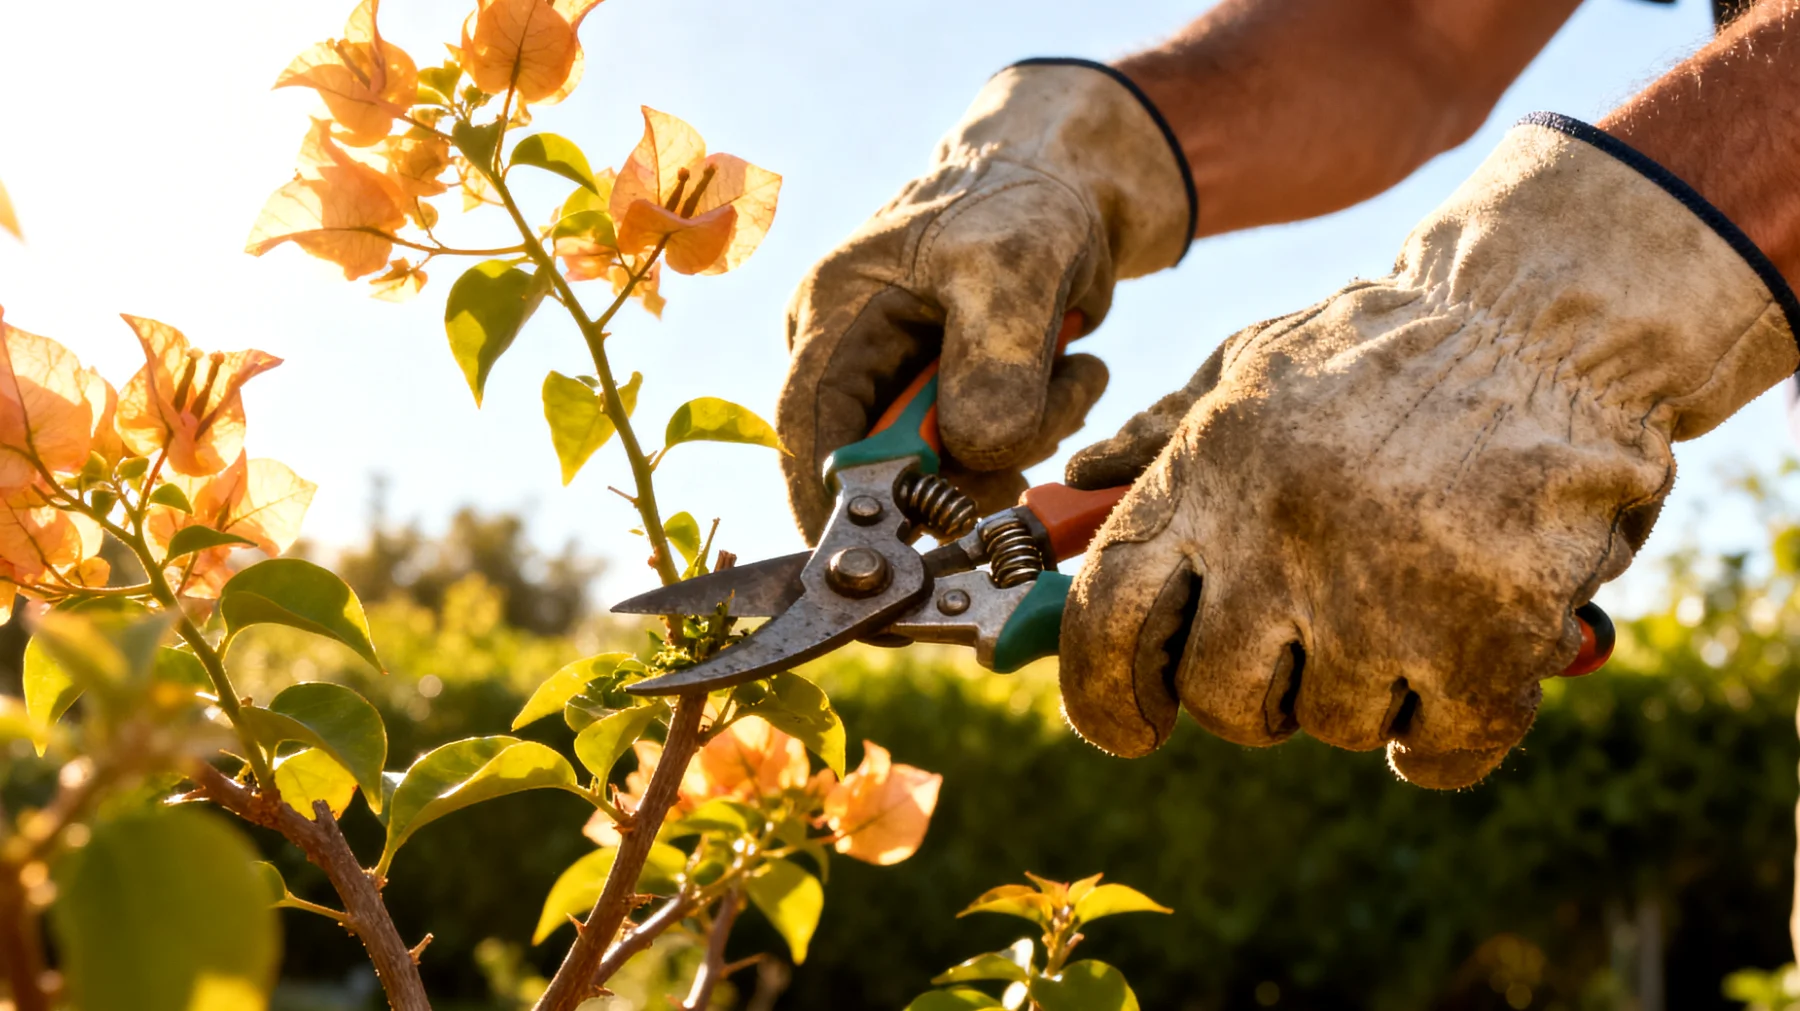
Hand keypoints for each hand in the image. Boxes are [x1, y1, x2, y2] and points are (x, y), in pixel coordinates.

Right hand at [776, 60, 1192, 541]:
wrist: (1069, 185)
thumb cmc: (1025, 202)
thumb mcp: (1015, 266)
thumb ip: (997, 361)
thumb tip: (977, 452)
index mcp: (834, 316)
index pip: (806, 433)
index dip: (832, 505)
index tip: (889, 553)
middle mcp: (855, 359)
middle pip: (881, 468)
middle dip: (963, 470)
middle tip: (1033, 436)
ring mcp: (903, 386)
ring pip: (947, 471)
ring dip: (1018, 445)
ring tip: (1068, 376)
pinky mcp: (953, 404)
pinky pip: (986, 456)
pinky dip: (1035, 434)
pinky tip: (1068, 378)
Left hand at [1058, 116, 1799, 787]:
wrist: (1549, 319)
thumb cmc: (1387, 346)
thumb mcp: (1253, 364)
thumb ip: (1161, 435)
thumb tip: (1076, 484)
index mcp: (1204, 476)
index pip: (1104, 624)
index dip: (1103, 696)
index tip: (1131, 724)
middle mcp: (1274, 541)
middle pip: (1217, 697)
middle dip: (1254, 696)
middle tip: (1302, 649)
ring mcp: (1377, 597)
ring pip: (1330, 724)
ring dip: (1364, 692)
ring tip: (1407, 607)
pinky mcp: (1484, 641)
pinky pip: (1434, 750)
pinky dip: (1443, 736)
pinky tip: (1461, 675)